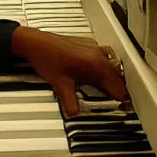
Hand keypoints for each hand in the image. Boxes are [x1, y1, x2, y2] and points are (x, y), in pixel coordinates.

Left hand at [11, 26, 128, 115]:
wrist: (34, 42)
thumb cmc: (45, 57)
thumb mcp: (60, 84)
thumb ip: (70, 102)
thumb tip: (76, 113)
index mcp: (94, 64)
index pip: (117, 86)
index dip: (120, 99)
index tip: (122, 108)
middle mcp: (97, 54)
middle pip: (116, 76)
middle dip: (117, 90)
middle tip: (115, 102)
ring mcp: (92, 47)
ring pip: (111, 66)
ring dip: (111, 79)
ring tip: (107, 91)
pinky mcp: (87, 44)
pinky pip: (103, 57)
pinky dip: (103, 69)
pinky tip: (94, 76)